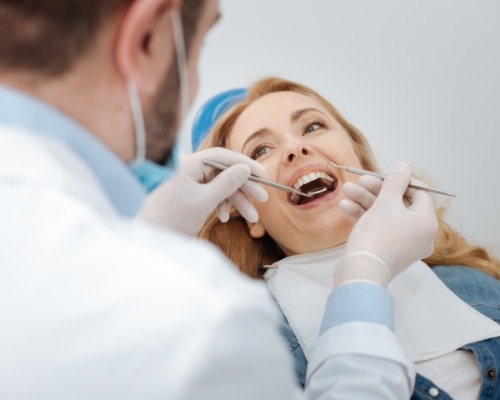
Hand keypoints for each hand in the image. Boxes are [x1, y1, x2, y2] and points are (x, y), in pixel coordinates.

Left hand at [138, 148, 267, 235]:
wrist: (152, 239)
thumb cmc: (173, 219)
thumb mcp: (204, 201)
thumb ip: (226, 184)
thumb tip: (244, 169)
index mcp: (189, 165)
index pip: (222, 156)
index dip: (244, 163)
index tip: (262, 174)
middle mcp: (191, 170)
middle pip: (224, 172)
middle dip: (244, 187)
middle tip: (263, 199)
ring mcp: (191, 184)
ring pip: (221, 187)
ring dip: (237, 201)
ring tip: (252, 218)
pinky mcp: (192, 196)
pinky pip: (213, 196)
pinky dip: (222, 206)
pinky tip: (224, 218)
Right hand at [334, 163, 437, 287]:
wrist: (361, 272)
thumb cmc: (377, 236)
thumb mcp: (385, 203)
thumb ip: (395, 181)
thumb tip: (404, 166)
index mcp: (426, 223)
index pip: (420, 193)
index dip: (401, 181)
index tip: (383, 175)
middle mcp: (420, 235)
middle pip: (400, 203)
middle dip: (376, 190)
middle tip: (360, 181)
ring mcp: (404, 245)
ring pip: (386, 216)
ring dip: (366, 201)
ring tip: (347, 191)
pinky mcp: (388, 251)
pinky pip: (381, 229)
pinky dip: (365, 217)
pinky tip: (346, 206)